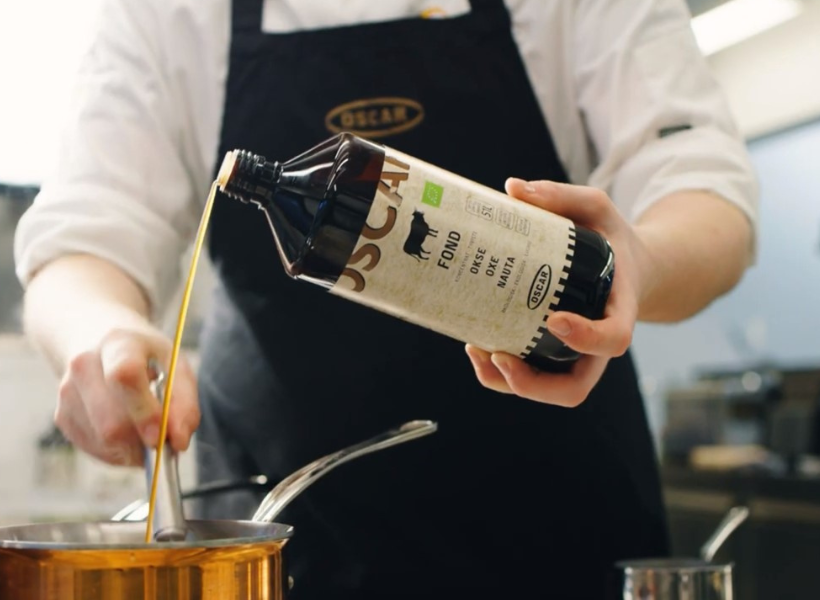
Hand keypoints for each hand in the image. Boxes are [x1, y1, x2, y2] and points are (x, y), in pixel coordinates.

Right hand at [55, 328, 199, 465]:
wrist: (99, 343)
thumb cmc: (146, 357)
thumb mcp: (175, 365)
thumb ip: (184, 402)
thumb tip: (179, 441)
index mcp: (118, 344)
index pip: (125, 377)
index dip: (145, 412)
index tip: (162, 437)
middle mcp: (84, 365)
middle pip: (111, 421)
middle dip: (143, 440)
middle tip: (165, 439)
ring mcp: (67, 393)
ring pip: (104, 440)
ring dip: (134, 447)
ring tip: (147, 429)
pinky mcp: (62, 417)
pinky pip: (97, 449)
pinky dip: (120, 450)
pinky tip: (128, 430)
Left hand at [465, 178, 651, 406]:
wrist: (626, 265)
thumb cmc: (611, 238)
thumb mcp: (597, 208)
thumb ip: (561, 196)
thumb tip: (512, 189)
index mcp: (621, 308)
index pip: (614, 339)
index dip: (586, 339)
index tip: (553, 319)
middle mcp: (599, 342)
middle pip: (575, 387)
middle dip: (533, 382)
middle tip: (498, 356)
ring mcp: (577, 355)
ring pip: (549, 390)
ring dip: (509, 382)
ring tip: (476, 351)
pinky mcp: (555, 355)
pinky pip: (532, 378)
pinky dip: (501, 374)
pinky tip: (476, 348)